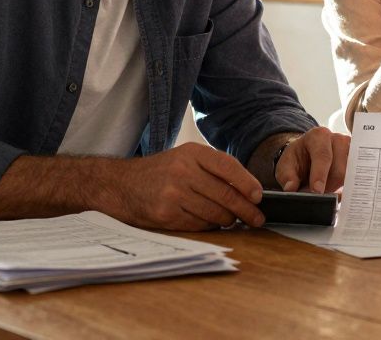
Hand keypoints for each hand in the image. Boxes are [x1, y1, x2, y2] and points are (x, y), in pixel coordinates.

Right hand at [110, 142, 264, 230]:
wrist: (121, 185)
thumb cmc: (160, 172)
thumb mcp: (184, 159)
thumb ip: (212, 169)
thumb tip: (247, 190)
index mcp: (191, 153)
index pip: (228, 166)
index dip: (247, 183)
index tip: (258, 196)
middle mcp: (183, 171)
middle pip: (225, 195)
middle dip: (246, 210)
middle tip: (256, 218)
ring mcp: (174, 194)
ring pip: (215, 213)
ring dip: (228, 220)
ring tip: (232, 220)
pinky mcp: (166, 214)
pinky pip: (199, 225)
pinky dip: (209, 226)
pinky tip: (210, 223)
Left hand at [275, 126, 349, 193]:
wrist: (306, 155)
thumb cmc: (297, 159)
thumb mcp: (286, 166)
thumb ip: (287, 176)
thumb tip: (291, 188)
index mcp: (318, 136)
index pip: (323, 156)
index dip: (320, 175)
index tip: (316, 191)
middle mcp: (338, 139)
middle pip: (339, 169)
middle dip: (328, 187)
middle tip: (317, 197)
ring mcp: (350, 150)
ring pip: (349, 176)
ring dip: (337, 189)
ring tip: (324, 192)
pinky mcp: (358, 161)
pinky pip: (356, 179)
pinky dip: (345, 189)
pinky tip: (336, 193)